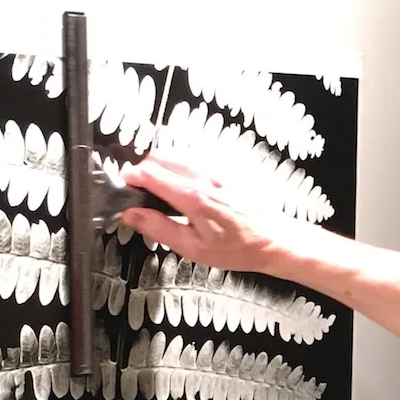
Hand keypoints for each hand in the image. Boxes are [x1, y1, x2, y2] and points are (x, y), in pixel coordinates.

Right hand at [119, 154, 316, 276]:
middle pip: (160, 156)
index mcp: (194, 197)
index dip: (132, 178)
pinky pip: (193, 154)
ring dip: (162, 165)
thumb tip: (132, 216)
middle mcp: (205, 176)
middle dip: (144, 170)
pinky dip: (181, 163)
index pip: (150, 173)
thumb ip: (158, 228)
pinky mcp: (225, 166)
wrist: (273, 239)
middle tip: (142, 190)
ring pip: (176, 151)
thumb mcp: (193, 248)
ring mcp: (217, 168)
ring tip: (162, 188)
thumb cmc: (239, 247)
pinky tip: (183, 183)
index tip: (126, 186)